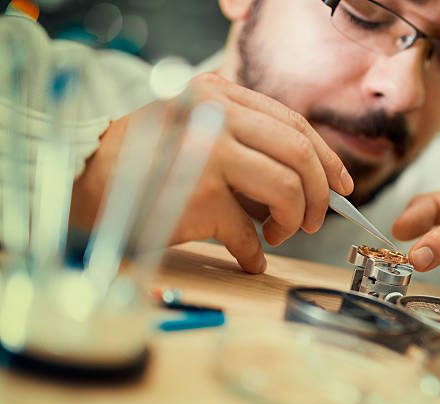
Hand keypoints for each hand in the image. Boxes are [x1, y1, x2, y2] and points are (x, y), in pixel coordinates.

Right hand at [71, 73, 353, 273]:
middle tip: (318, 219)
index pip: (293, 122)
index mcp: (217, 96)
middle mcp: (215, 117)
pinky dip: (257, 252)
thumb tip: (303, 183)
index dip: (326, 156)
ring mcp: (207, 154)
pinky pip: (248, 233)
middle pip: (299, 152)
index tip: (342, 183)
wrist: (85, 180)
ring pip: (287, 188)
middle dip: (321, 193)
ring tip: (280, 233)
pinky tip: (252, 259)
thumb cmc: (143, 160)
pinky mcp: (198, 197)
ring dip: (295, 220)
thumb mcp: (193, 127)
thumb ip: (243, 142)